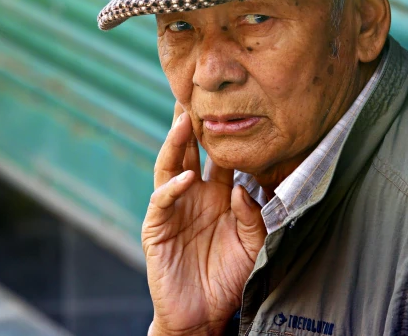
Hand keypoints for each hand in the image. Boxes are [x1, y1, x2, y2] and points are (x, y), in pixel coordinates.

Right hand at [143, 103, 265, 335]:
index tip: (229, 106)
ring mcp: (172, 209)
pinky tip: (187, 177)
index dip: (220, 134)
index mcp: (215, 196)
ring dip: (176, 145)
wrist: (202, 315)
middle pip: (188, 153)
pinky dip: (173, 188)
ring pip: (170, 167)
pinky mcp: (156, 227)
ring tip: (183, 121)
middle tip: (194, 95)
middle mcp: (192, 196)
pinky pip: (163, 201)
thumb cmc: (228, 279)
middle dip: (190, 126)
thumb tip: (242, 186)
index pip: (216, 157)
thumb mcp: (252, 246)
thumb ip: (253, 216)